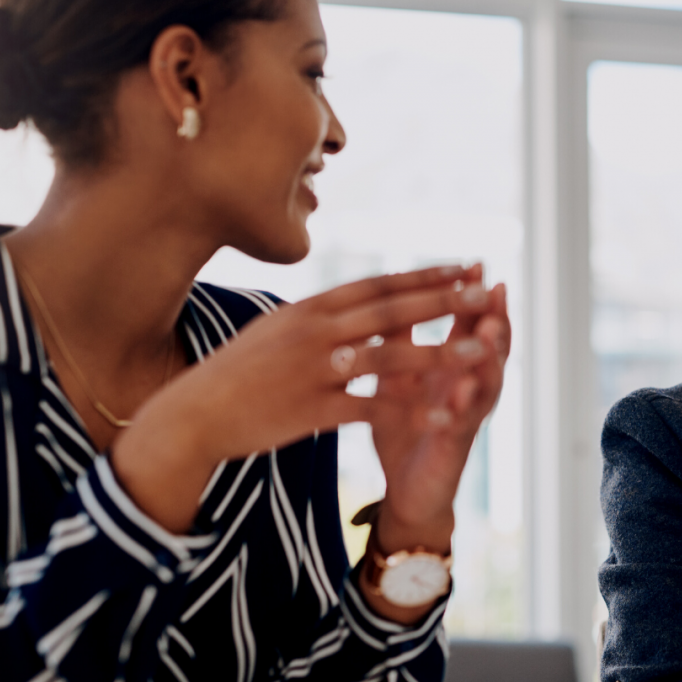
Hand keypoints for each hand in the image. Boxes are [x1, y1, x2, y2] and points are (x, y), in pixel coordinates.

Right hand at [112, 265, 495, 532]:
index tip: (463, 266)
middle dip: (442, 300)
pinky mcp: (312, 408)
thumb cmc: (237, 372)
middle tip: (486, 291)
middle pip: (391, 310)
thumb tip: (346, 301)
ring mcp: (315, 369)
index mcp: (311, 308)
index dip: (423, 275)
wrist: (196, 412)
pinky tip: (441, 416)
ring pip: (389, 355)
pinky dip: (408, 411)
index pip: (378, 284)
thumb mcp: (276, 329)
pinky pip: (369, 407)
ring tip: (481, 349)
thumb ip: (317, 316)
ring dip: (439, 351)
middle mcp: (316, 331)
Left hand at [369, 269, 511, 554]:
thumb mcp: (397, 374)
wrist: (404, 490)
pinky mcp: (453, 449)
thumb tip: (389, 288)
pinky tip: (454, 399)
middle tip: (497, 291)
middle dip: (496, 319)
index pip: (472, 324)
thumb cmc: (403, 427)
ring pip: (486, 385)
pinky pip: (459, 428)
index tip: (477, 263)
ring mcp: (465, 418)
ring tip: (488, 337)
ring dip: (488, 360)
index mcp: (453, 367)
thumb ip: (398, 337)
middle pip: (492, 348)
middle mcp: (468, 388)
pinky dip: (456, 413)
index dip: (477, 295)